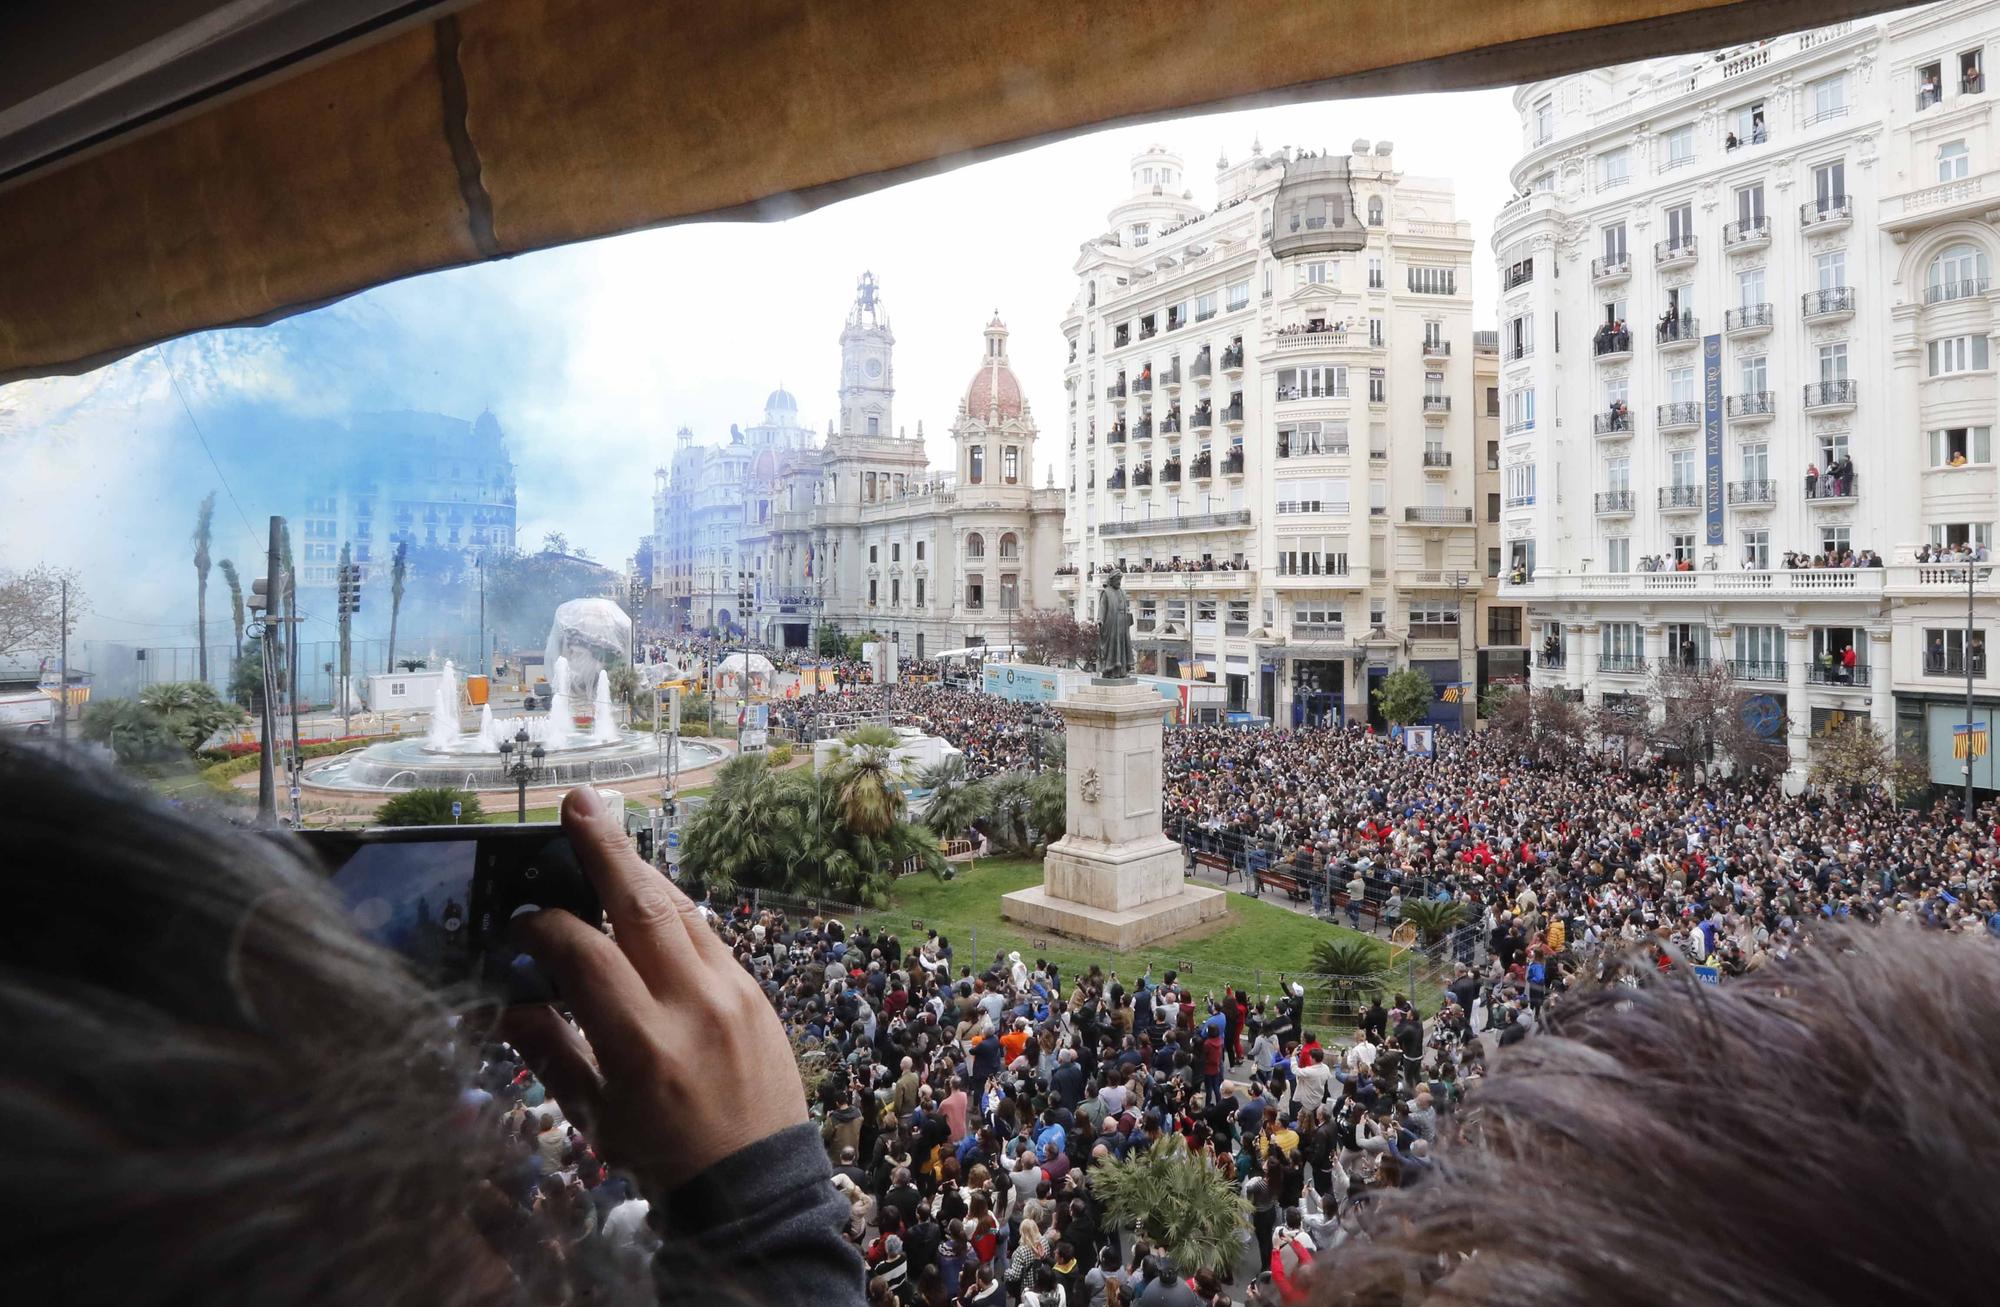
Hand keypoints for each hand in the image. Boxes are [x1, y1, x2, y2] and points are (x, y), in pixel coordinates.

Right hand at [504, 787, 806, 1188]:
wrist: (756, 1185)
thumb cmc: (665, 1156)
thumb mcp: (596, 1117)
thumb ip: (551, 1053)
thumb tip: (509, 1005)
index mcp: (645, 1045)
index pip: (587, 956)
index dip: (547, 928)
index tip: (522, 920)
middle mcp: (694, 1007)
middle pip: (646, 906)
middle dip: (607, 850)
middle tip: (579, 803)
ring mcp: (734, 994)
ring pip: (683, 910)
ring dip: (642, 871)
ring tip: (606, 836)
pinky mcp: (757, 992)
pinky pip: (709, 935)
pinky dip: (673, 911)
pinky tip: (647, 898)